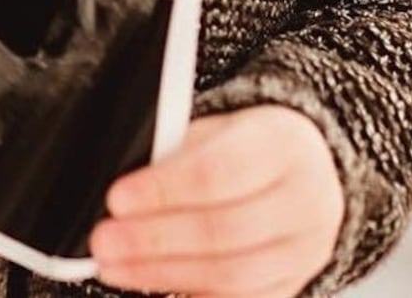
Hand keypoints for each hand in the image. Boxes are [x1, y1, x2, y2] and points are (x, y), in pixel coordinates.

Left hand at [88, 105, 344, 296]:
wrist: (306, 170)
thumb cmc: (247, 148)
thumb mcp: (216, 131)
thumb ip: (176, 154)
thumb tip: (122, 196)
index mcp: (281, 143)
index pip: (218, 171)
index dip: (164, 190)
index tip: (117, 199)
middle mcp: (304, 199)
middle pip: (224, 229)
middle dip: (154, 240)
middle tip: (105, 241)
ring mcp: (305, 251)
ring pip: (233, 276)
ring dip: (164, 275)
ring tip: (116, 267)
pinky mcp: (293, 287)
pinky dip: (193, 297)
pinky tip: (154, 290)